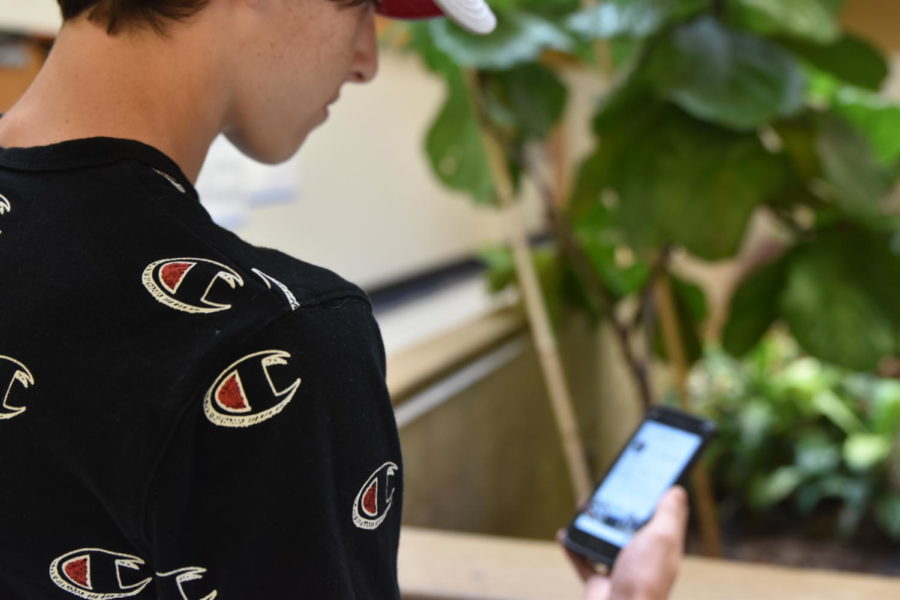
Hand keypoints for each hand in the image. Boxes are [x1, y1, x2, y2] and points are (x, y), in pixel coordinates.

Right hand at [559, 486, 688, 599]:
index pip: (660, 516)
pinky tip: (564, 534)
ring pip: (605, 540)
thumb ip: (668, 514)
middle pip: (630, 526)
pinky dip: (572, 547)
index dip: (654, 495)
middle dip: (617, 507)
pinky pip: (583, 561)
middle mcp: (642, 558)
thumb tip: (677, 490)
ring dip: (592, 524)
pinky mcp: (600, 583)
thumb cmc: (644, 579)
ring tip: (584, 508)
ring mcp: (620, 571)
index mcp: (661, 547)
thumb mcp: (661, 538)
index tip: (645, 474)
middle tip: (606, 489)